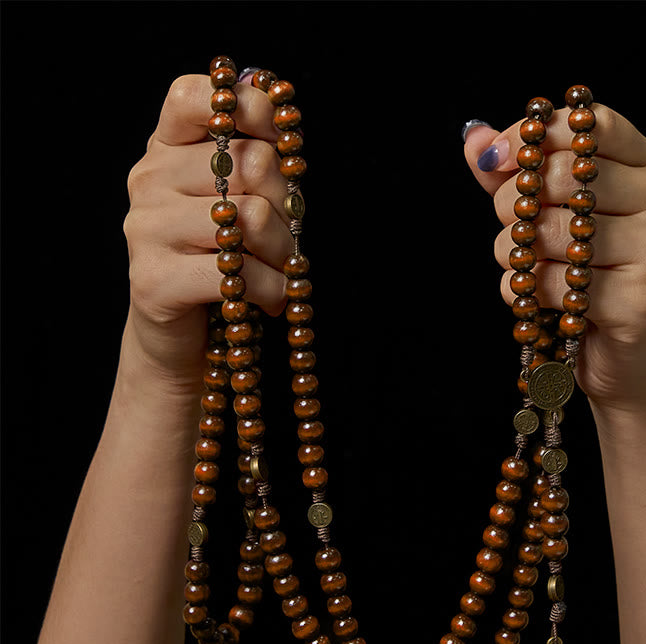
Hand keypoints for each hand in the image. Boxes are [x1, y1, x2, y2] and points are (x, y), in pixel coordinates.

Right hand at [123, 71, 289, 386]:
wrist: (180, 336)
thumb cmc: (219, 263)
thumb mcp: (235, 204)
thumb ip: (252, 166)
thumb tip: (286, 138)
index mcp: (165, 149)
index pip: (199, 97)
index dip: (252, 108)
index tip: (283, 141)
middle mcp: (149, 179)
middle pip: (251, 163)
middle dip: (290, 208)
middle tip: (290, 241)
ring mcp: (146, 228)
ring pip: (252, 217)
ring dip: (285, 254)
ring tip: (282, 274)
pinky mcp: (154, 278)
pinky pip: (239, 272)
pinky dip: (272, 290)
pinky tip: (272, 300)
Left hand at [463, 103, 645, 413]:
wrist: (624, 358)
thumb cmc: (585, 279)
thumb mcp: (550, 217)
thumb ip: (516, 175)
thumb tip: (476, 140)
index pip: (588, 122)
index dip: (531, 135)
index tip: (496, 161)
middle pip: (562, 173)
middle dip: (512, 203)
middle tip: (510, 230)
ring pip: (552, 230)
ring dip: (514, 255)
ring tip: (523, 270)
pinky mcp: (640, 298)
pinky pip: (556, 282)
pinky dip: (529, 294)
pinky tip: (538, 302)